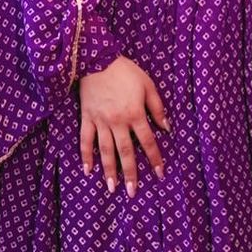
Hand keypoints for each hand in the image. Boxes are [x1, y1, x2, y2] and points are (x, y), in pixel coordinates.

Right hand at [79, 56, 169, 195]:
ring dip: (109, 170)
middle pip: (126, 152)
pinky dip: (86, 155)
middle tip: (132, 192)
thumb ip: (157, 107)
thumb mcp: (148, 85)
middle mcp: (118, 122)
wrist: (97, 59)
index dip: (155, 158)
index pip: (148, 141)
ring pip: (105, 150)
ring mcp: (100, 121)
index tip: (160, 174)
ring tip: (112, 188)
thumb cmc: (125, 71)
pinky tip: (87, 171)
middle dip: (130, 173)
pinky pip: (85, 140)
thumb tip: (166, 127)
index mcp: (135, 114)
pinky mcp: (87, 118)